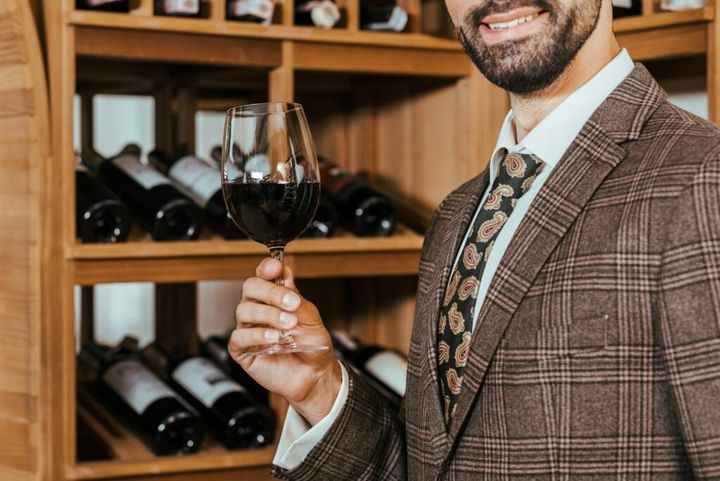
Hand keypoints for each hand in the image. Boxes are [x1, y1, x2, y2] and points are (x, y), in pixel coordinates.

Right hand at [229, 258, 340, 424]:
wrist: (315, 376)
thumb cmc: (312, 346)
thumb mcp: (312, 319)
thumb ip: (297, 299)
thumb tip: (285, 273)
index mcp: (274, 298)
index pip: (263, 275)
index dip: (266, 268)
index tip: (276, 267)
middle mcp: (259, 310)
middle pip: (250, 287)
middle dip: (270, 292)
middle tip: (290, 303)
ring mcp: (249, 329)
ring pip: (243, 310)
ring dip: (267, 314)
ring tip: (288, 325)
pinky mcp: (243, 350)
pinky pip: (239, 337)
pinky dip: (257, 335)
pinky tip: (274, 338)